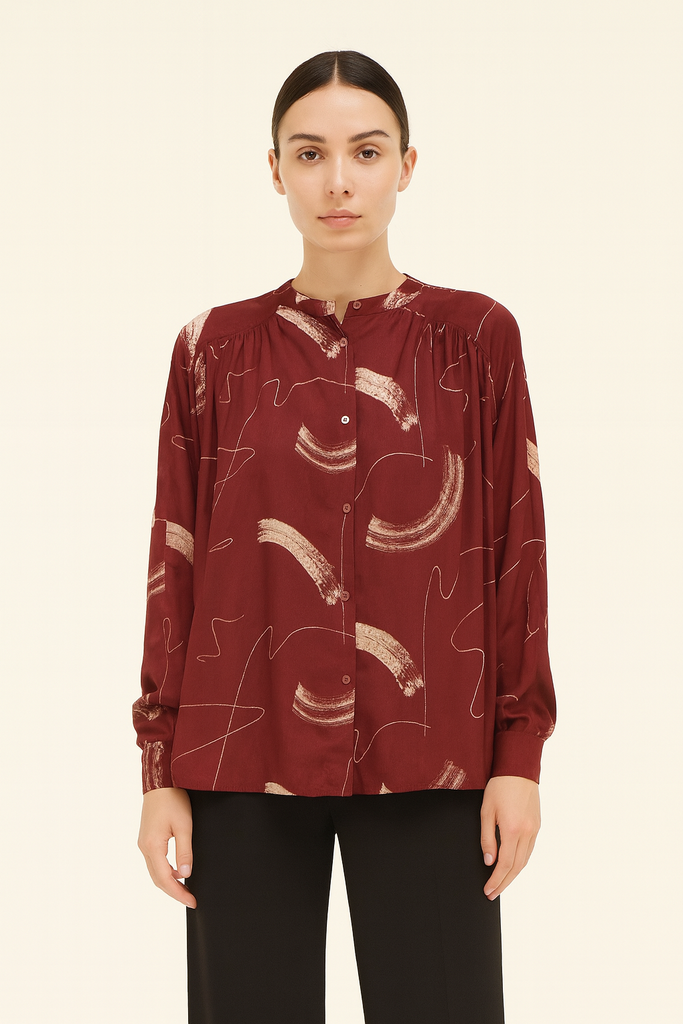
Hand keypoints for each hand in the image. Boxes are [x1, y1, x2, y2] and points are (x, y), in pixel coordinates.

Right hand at [137, 787, 196, 907]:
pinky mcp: (146, 838)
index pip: (165, 879)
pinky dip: (165, 871)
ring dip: (169, 882)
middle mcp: (144, 847)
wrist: (160, 781)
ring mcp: (143, 843)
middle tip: (190, 900)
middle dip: (174, 892)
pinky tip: (178, 870)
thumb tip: (186, 875)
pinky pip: (154, 861)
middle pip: (157, 879)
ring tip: (186, 888)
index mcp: (152, 846)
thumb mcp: (184, 826)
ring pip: (155, 871)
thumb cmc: (173, 800)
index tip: (192, 902)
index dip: (179, 893)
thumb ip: (185, 852)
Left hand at [480, 775, 540, 899]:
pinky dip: (521, 862)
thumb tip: (489, 861)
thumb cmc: (499, 786)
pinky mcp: (537, 825)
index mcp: (512, 829)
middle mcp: (527, 832)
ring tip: (501, 884)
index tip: (488, 890)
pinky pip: (530, 850)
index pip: (504, 864)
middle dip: (504, 883)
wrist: (519, 769)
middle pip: (516, 867)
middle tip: (492, 893)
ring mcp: (534, 829)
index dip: (496, 880)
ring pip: (525, 860)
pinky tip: (513, 866)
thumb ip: (487, 838)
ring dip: (513, 875)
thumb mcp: (486, 811)